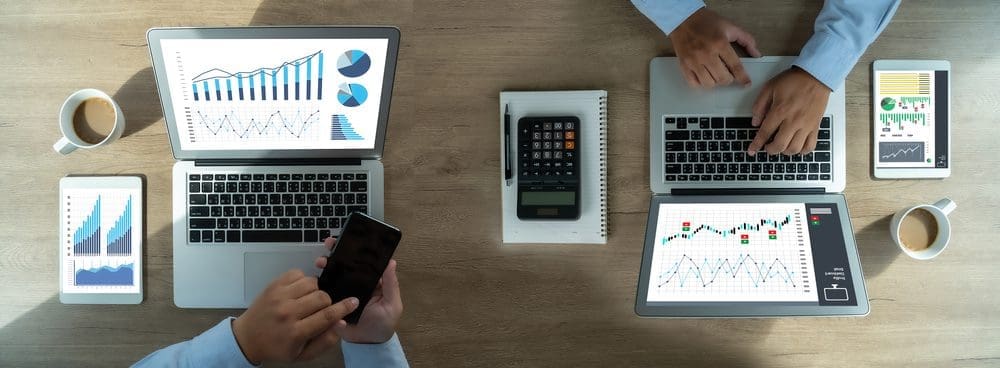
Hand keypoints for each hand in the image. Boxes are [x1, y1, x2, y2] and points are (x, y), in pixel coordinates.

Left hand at [232, 269, 358, 363]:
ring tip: (309, 300)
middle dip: (327, 302)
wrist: (248, 337)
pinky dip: (303, 280)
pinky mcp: (273, 285)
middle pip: (321, 297)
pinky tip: (299, 292)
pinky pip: (297, 273)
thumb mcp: (303, 354)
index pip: (327, 315)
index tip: (354, 301)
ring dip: (316, 290)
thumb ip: (325, 341)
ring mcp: (279, 297)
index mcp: (296, 332)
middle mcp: (287, 313)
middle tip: (321, 309)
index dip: (344, 307)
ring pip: (311, 282)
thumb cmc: (278, 347)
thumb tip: (342, 322)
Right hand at [315, 237, 402, 343]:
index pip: (365, 261)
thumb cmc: (383, 324)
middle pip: (346, 263)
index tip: (349, 238)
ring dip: (327, 264)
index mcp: (373, 280)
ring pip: (335, 273)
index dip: (357, 248)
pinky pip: (326, 290)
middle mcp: (357, 282)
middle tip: (330, 244)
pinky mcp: (334, 301)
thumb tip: (392, 262)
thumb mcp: (392, 304)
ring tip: (321, 261)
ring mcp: (344, 291)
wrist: (367, 344)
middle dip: (337, 252)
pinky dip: (320, 283)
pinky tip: (315, 277)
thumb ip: (391, 285)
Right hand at [670, 8, 761, 87]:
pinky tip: (704, 77)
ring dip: (715, 82)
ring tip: (715, 74)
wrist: (683, 20)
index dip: (743, 77)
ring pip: (709, 84)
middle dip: (729, 78)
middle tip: (728, 73)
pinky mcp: (684, 65)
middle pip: (723, 78)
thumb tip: (756, 54)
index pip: (735, 66)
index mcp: (720, 43)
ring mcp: (693, 61)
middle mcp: (706, 54)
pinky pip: (693, 83)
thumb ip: (746, 39)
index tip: (746, 83)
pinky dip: (700, 83)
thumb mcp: (730, 26)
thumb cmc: (707, 22)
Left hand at [747, 67, 831, 154]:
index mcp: (780, 111)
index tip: (752, 150)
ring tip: (781, 146)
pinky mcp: (815, 126)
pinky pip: (810, 146)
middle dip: (770, 150)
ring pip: (794, 149)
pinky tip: (797, 147)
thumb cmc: (793, 81)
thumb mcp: (769, 88)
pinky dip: (802, 151)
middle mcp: (793, 120)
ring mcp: (806, 125)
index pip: (765, 133)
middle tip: (767, 148)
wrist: (816, 76)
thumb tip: (755, 122)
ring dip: (785, 152)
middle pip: (780, 145)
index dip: (756, 144)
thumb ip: (759, 106)